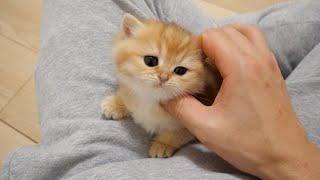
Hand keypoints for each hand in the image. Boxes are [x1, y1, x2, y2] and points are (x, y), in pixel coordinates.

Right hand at [163, 24, 319, 179]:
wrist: (284, 156)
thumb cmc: (249, 144)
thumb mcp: (206, 128)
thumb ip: (180, 108)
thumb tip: (165, 96)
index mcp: (242, 68)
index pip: (212, 37)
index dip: (194, 48)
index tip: (187, 67)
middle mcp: (259, 59)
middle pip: (227, 31)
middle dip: (207, 42)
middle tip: (196, 65)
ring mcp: (270, 64)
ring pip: (245, 32)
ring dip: (226, 38)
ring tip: (212, 59)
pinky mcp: (274, 71)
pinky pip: (257, 43)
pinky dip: (241, 44)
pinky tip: (230, 66)